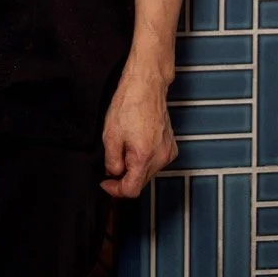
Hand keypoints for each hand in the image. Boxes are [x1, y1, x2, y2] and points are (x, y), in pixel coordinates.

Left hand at [100, 67, 177, 198]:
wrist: (145, 86)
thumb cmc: (129, 104)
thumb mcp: (110, 135)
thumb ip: (111, 161)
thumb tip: (114, 174)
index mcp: (145, 157)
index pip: (131, 190)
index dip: (115, 190)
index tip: (106, 183)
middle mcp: (161, 158)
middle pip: (140, 182)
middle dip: (124, 176)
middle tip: (113, 159)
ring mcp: (168, 152)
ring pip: (148, 172)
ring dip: (134, 166)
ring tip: (125, 144)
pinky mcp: (171, 146)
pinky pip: (155, 161)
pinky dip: (144, 158)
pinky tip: (137, 142)